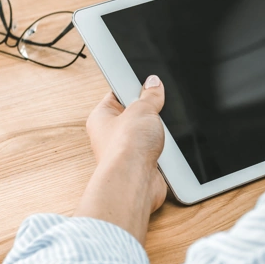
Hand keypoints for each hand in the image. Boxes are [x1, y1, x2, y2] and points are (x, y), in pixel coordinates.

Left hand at [77, 77, 168, 241]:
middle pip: (135, 114)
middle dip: (149, 112)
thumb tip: (153, 83)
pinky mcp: (141, 164)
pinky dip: (163, 149)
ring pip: (147, 133)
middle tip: (156, 108)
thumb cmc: (125, 148)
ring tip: (158, 131)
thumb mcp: (142, 109)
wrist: (134, 180)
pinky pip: (155, 150)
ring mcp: (126, 151)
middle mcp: (110, 135)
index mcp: (101, 117)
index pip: (116, 94)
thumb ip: (150, 95)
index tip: (147, 83)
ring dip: (157, 132)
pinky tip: (163, 147)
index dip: (133, 87)